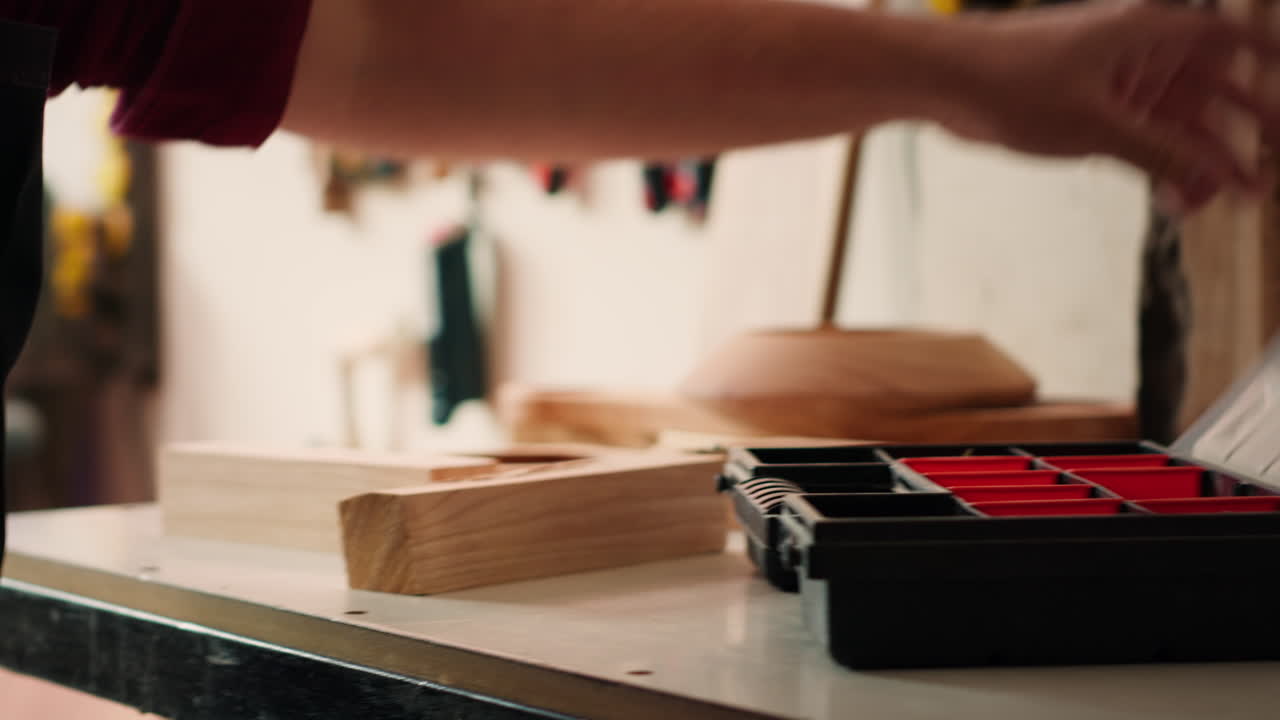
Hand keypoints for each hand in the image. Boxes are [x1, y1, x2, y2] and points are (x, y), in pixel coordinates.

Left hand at [944, 0, 1279, 212]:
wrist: (947, 83)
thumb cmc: (1013, 81)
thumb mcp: (1097, 125)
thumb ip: (1159, 152)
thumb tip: (1211, 175)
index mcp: (1151, 31)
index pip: (1228, 40)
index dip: (1265, 62)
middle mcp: (1138, 51)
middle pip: (1207, 92)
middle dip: (1234, 136)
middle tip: (1264, 179)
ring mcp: (1112, 80)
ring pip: (1171, 122)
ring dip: (1194, 161)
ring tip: (1219, 202)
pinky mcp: (1087, 107)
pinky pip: (1138, 135)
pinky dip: (1156, 163)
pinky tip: (1176, 197)